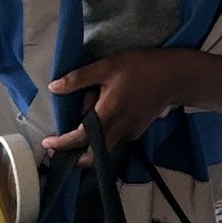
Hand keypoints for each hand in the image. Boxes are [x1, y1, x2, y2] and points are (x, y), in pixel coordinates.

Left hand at [43, 49, 194, 154]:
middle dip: (76, 156)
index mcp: (108, 114)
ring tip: (86, 114)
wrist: (175, 76)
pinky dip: (105, 133)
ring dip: (91, 142)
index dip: (62, 143)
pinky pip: (116, 138)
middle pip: (93, 155)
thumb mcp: (107, 66)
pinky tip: (104, 113)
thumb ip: (79, 78)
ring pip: (105, 147)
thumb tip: (53, 87)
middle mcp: (119, 129)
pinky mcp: (138, 131)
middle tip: (60, 146)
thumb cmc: (140, 67)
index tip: (47, 143)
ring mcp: (130, 132)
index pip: (80, 137)